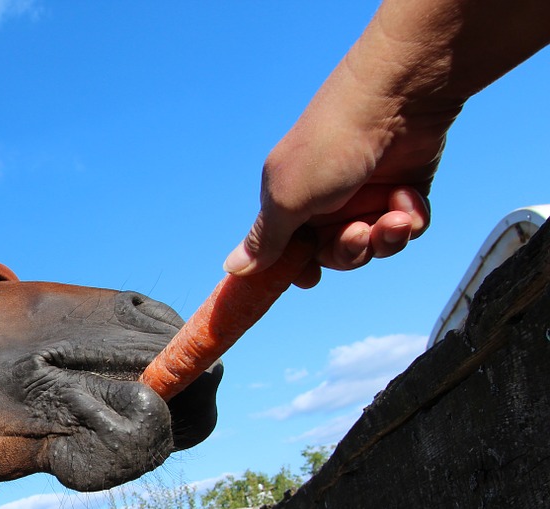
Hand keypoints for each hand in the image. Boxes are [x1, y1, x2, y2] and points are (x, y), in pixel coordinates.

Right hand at [223, 66, 447, 286]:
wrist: (398, 98)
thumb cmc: (331, 146)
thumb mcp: (286, 198)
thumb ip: (264, 240)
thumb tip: (230, 269)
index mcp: (291, 201)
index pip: (288, 250)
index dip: (299, 268)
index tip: (310, 278)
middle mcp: (327, 200)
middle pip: (335, 255)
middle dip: (348, 252)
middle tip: (357, 233)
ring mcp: (367, 194)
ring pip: (374, 244)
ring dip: (384, 239)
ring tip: (395, 218)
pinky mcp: (405, 189)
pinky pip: (408, 226)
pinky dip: (410, 218)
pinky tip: (407, 196)